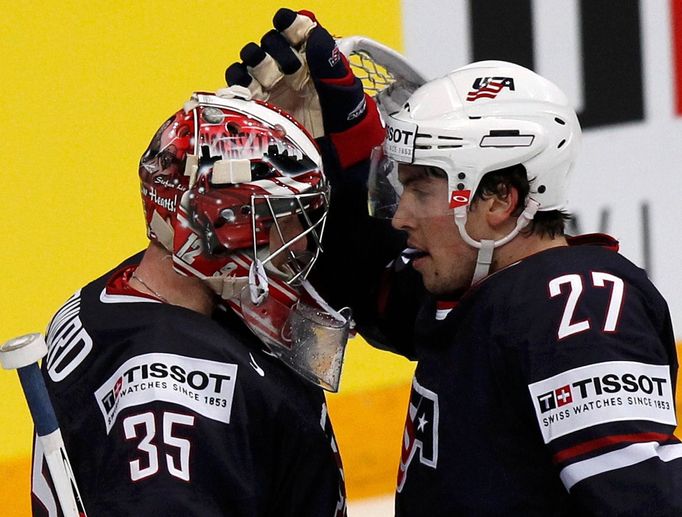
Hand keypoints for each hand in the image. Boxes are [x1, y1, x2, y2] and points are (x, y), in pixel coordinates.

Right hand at [225, 8, 384, 168]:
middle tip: (289, 68)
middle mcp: (286, 67)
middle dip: (274, 49)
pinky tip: (250, 91)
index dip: (288, 23)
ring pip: (249, 62)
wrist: (335, 150)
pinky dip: (238, 85)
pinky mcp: (256, 104)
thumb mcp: (344, 90)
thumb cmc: (344, 118)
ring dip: (255, 64)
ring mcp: (269, 85)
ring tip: (268, 79)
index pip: (293, 29)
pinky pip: (237, 87)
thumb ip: (329, 62)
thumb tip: (315, 32)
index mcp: (309, 56)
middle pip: (268, 44)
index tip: (286, 23)